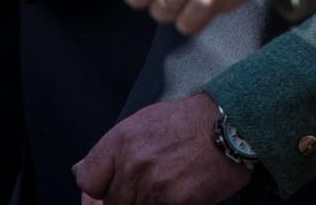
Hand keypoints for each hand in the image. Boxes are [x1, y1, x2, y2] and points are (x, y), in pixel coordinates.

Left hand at [74, 93, 250, 204]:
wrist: (232, 125)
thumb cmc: (192, 120)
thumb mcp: (146, 121)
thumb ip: (115, 148)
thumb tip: (83, 173)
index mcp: (121, 140)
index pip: (88, 181)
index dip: (96, 192)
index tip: (105, 195)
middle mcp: (133, 163)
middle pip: (112, 202)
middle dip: (127, 198)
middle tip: (149, 187)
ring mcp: (153, 185)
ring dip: (149, 201)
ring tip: (167, 186)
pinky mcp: (175, 201)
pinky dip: (168, 204)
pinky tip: (180, 193)